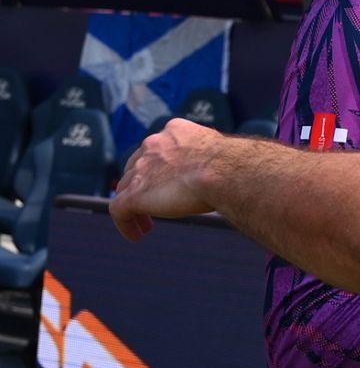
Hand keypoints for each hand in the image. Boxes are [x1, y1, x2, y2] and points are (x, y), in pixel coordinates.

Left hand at [110, 118, 223, 240]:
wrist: (224, 170)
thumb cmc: (233, 164)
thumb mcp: (221, 153)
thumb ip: (212, 160)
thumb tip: (228, 172)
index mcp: (174, 132)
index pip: (157, 149)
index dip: (159, 167)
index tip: (168, 181)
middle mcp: (153, 146)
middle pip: (136, 167)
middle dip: (143, 185)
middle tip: (155, 203)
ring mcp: (141, 169)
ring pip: (126, 188)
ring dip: (135, 207)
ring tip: (145, 226)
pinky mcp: (134, 194)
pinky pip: (119, 211)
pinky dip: (125, 224)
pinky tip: (137, 235)